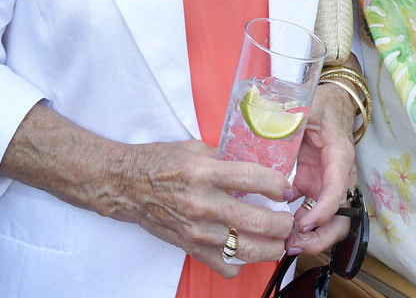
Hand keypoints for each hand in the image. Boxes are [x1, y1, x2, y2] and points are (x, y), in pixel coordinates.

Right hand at [105, 139, 295, 276]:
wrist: (127, 186)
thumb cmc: (160, 163)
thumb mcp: (194, 149)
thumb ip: (226, 158)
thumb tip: (259, 164)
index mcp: (204, 172)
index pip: (254, 180)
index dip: (278, 185)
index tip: (285, 188)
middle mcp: (202, 203)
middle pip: (259, 221)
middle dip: (283, 222)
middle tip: (288, 217)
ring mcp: (197, 230)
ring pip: (248, 249)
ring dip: (272, 246)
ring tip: (278, 238)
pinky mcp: (191, 247)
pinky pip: (227, 265)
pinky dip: (242, 261)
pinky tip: (246, 248)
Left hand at [287, 83, 357, 254]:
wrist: (332, 105)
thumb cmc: (322, 105)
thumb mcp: (308, 107)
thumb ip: (291, 117)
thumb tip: (266, 123)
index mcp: (339, 155)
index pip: (338, 188)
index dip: (324, 210)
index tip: (304, 223)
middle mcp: (337, 175)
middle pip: (340, 216)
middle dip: (320, 236)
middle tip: (294, 244)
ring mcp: (326, 184)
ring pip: (328, 221)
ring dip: (310, 236)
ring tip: (286, 244)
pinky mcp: (313, 186)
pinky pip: (309, 211)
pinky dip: (298, 224)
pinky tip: (279, 230)